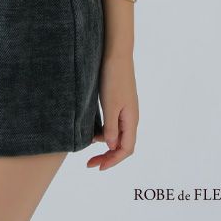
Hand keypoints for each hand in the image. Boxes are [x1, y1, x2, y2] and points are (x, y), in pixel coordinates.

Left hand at [87, 54, 138, 171]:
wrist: (116, 53)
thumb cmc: (113, 78)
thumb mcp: (111, 105)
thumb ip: (111, 127)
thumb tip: (110, 146)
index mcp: (131, 120)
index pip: (126, 150)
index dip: (112, 161)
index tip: (97, 166)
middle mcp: (131, 117)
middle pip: (122, 145)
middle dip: (107, 156)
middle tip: (89, 163)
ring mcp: (126, 109)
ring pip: (117, 135)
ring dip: (104, 144)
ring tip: (88, 146)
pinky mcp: (119, 102)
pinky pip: (114, 124)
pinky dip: (104, 132)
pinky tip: (93, 131)